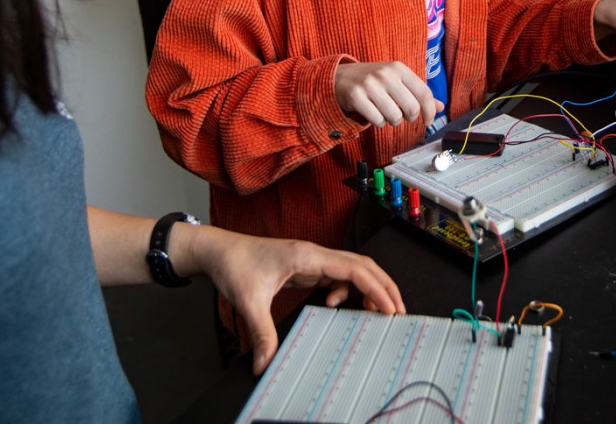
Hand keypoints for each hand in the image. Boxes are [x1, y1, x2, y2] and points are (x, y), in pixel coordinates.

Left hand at [190, 229, 405, 374]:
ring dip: (367, 288)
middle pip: (362, 265)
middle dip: (383, 286)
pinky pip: (337, 276)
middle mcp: (314, 254)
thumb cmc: (234, 264)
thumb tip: (265, 364)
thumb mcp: (249, 301)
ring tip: (374, 312)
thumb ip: (261, 333)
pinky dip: (346, 290)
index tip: (391, 309)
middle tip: (397, 312)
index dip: (376, 288)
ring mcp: (311, 259)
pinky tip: (334, 305)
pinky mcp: (305, 267)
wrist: (219, 250)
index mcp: (307, 256)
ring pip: (352, 269)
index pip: (354, 269)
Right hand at [334, 61, 442, 128]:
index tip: (429, 121)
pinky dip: (378, 123)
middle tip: (402, 116)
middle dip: (409, 118)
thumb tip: (440, 107)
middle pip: (411, 108)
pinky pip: (377, 121)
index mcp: (398, 68)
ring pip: (395, 117)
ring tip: (385, 112)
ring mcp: (369, 84)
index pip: (424, 93)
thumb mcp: (396, 80)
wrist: (340, 76)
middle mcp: (385, 74)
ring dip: (392, 121)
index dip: (430, 111)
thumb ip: (418, 93)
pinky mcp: (356, 96)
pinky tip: (373, 114)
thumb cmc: (373, 80)